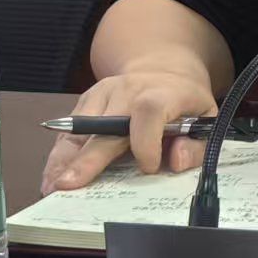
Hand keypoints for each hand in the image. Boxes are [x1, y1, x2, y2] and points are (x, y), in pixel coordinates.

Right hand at [40, 66, 216, 193]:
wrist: (164, 70)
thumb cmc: (184, 102)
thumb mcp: (205, 119)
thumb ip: (197, 145)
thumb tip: (177, 162)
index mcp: (164, 92)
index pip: (149, 111)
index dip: (146, 142)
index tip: (147, 168)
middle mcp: (130, 89)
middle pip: (105, 125)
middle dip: (87, 159)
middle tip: (68, 185)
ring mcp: (104, 93)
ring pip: (79, 129)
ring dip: (64, 160)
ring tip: (53, 187)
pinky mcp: (86, 100)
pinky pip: (70, 131)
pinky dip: (60, 155)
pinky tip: (52, 176)